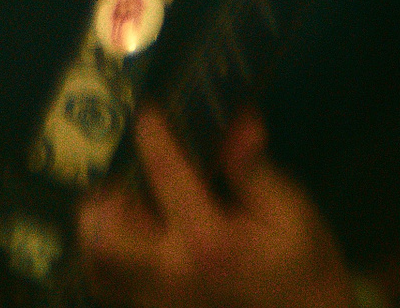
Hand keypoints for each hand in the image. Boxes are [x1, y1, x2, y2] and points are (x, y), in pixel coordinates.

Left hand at [76, 107, 355, 307]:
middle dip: (105, 194)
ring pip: (98, 259)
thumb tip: (239, 121)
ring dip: (101, 224)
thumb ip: (253, 169)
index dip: (153, 134)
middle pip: (104, 231)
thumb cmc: (300, 260)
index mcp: (206, 240)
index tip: (148, 110)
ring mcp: (155, 297)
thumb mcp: (290, 209)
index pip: (165, 174)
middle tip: (126, 172)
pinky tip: (134, 233)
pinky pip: (111, 280)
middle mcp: (168, 272)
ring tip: (126, 201)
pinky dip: (109, 253)